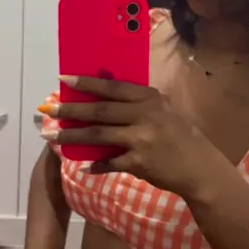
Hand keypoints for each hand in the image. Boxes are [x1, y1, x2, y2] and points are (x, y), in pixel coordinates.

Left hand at [39, 75, 216, 196]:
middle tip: (48, 110)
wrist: (200, 168)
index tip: (64, 79)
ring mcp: (141, 140)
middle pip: (100, 111)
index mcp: (150, 99)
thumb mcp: (164, 112)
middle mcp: (144, 116)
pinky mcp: (139, 163)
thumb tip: (105, 99)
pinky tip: (83, 166)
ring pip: (98, 136)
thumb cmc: (182, 137)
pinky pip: (110, 162)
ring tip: (51, 137)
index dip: (87, 84)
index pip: (112, 88)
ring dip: (72, 137)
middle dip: (71, 111)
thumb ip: (139, 105)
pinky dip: (96, 165)